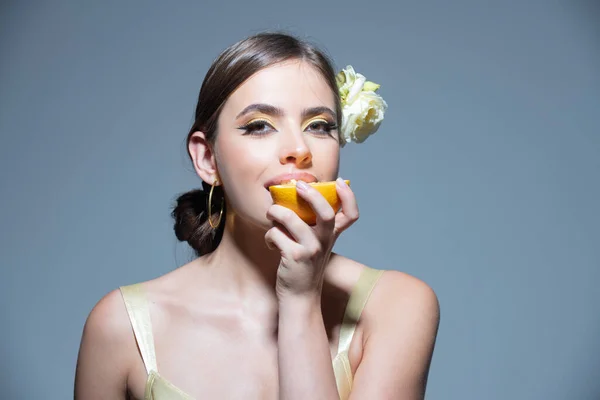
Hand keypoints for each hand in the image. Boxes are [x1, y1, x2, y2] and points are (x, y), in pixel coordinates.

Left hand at [264, 178, 358, 298]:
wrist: (299, 296)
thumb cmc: (304, 265)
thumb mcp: (316, 244)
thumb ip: (313, 224)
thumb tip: (296, 194)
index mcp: (332, 235)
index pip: (351, 215)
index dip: (349, 196)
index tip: (339, 182)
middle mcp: (325, 242)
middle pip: (326, 213)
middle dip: (311, 195)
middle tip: (298, 186)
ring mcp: (311, 250)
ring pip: (291, 218)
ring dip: (275, 211)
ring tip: (271, 213)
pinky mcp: (294, 257)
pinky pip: (275, 234)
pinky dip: (269, 235)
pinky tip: (271, 242)